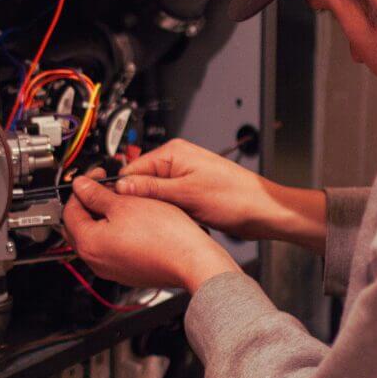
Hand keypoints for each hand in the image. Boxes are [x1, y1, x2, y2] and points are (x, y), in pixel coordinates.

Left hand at [62, 176, 240, 292]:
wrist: (191, 260)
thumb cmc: (164, 236)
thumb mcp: (126, 203)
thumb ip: (97, 194)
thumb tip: (81, 186)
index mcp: (88, 244)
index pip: (70, 210)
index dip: (81, 188)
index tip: (95, 177)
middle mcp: (95, 261)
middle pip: (80, 226)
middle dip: (89, 203)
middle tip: (105, 187)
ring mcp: (111, 269)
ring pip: (97, 237)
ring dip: (104, 217)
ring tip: (123, 202)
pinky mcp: (127, 271)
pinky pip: (113, 249)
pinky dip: (116, 232)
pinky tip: (133, 221)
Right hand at [116, 139, 326, 252]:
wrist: (262, 212)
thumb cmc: (235, 197)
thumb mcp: (186, 194)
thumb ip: (151, 189)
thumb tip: (122, 186)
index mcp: (174, 153)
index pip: (133, 168)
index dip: (122, 189)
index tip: (114, 207)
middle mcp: (177, 162)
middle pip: (141, 182)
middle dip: (139, 201)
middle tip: (139, 219)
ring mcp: (183, 179)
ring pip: (154, 196)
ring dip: (155, 210)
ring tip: (160, 222)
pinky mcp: (190, 194)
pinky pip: (167, 204)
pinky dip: (167, 214)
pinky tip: (172, 224)